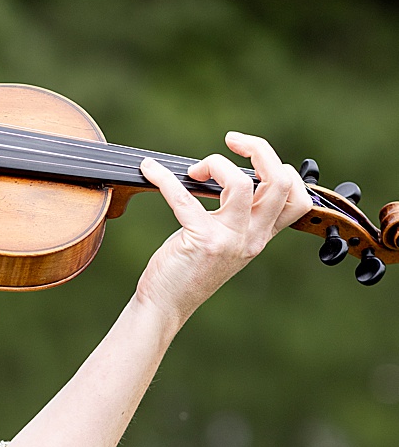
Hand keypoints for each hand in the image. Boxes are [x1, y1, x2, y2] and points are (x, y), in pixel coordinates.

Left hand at [136, 133, 308, 327]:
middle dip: (259, 150)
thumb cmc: (188, 270)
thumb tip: (224, 176)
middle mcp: (253, 237)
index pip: (297, 196)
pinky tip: (150, 170)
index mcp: (261, 236)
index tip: (250, 159)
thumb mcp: (224, 242)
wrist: (166, 305)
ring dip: (216, 163)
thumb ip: (235, 217)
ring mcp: (230, 240)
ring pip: (243, 184)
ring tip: (195, 170)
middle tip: (233, 141)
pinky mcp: (201, 241)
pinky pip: (185, 198)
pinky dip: (165, 177)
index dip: (281, 168)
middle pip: (281, 182)